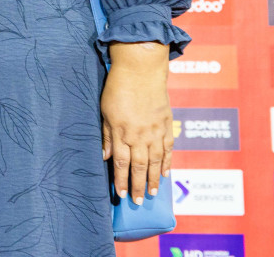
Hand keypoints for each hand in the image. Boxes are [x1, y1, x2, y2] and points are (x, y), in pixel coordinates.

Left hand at [101, 41, 172, 203]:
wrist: (141, 70)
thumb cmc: (118, 88)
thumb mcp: (105, 111)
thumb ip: (106, 135)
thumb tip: (105, 157)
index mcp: (121, 132)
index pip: (120, 163)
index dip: (121, 180)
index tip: (122, 195)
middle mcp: (139, 135)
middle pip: (139, 167)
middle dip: (138, 186)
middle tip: (138, 203)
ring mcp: (155, 131)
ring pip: (155, 162)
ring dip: (154, 180)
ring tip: (153, 194)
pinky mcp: (166, 125)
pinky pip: (168, 149)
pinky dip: (167, 163)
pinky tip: (166, 174)